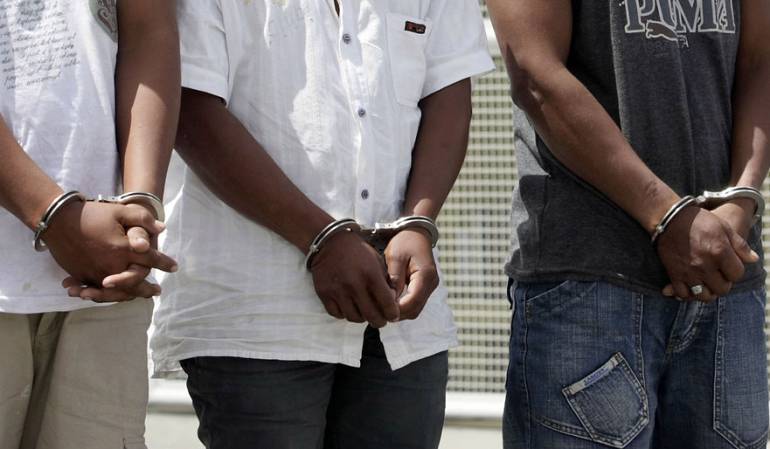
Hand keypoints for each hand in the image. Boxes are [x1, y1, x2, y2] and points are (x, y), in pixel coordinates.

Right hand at [43, 201, 176, 289]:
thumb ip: (143, 219)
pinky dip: (108, 295)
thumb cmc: (92, 214)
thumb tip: (162, 229)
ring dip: (130, 295)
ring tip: (139, 296)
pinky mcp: (82, 276)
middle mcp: (111, 265)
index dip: (164, 263)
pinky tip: (115, 295)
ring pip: (117, 291)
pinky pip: (98, 291)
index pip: (151, 259)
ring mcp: (95, 273)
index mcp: (123, 249)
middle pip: (135, 282)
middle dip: (148, 288)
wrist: (58, 220)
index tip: (174, 267)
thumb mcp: (120, 211)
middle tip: (158, 291)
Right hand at [311, 231, 398, 327]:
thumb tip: (392, 302)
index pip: (386, 304)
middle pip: (371, 316)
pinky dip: (345, 314)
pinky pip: (337, 314)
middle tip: (381, 320)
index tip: (393, 316)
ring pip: (353, 318)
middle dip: (379, 321)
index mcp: (371, 275)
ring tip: (364, 312)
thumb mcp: (377, 262)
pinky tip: (349, 307)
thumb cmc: (357, 252)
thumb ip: (385, 282)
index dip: (392, 314)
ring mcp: (338, 291)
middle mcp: (354, 285)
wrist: (330, 242)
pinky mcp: (324, 294)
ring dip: (362, 318)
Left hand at [384, 228, 439, 319]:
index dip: (396, 309)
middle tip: (377, 310)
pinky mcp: (425, 288)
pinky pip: (415, 303)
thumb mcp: (395, 256)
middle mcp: (431, 284)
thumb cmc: (405, 242)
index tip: (379, 308)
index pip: (412, 301)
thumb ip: (394, 278)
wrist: (417, 233)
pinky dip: (403, 305)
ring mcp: (430, 287)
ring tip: (382, 306)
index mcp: (425, 275)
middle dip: (396, 313)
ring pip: (415, 309)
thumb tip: (389, 299)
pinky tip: (390, 300)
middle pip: (414, 310)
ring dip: (399, 311)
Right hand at [658, 206, 757, 301]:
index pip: (737, 275)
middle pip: (722, 289)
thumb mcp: (724, 228)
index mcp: (720, 252)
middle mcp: (705, 265)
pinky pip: (683, 293)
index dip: (735, 272)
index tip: (729, 266)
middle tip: (718, 276)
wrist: (670, 218)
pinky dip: (688, 294)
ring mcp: (689, 271)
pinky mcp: (674, 274)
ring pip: (703, 295)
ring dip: (707, 292)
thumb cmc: (699, 221)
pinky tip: (690, 287)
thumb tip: (753, 259)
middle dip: (723, 284)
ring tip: (706, 284)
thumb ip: (740, 245)